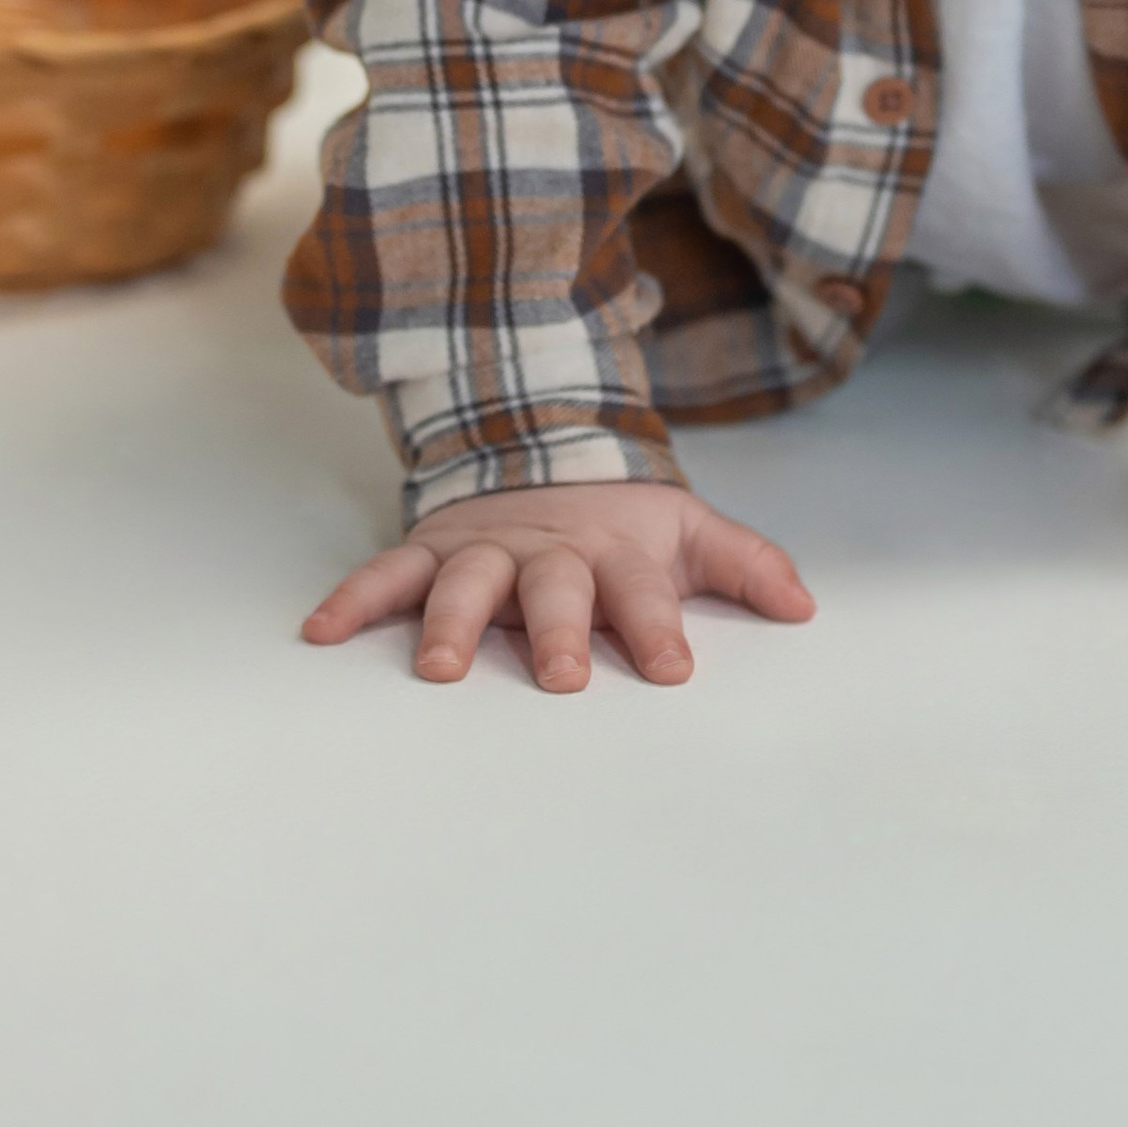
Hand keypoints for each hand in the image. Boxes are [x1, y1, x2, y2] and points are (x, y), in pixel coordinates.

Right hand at [302, 480, 815, 693]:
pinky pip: (388, 574)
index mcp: (616, 551)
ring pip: (467, 581)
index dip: (660, 627)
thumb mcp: (688, 529)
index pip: (645, 591)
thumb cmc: (622, 519)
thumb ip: (745, 566)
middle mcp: (549, 550)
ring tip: (440, 669)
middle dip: (555, 630)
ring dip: (452, 622)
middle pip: (553, 589)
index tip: (674, 669)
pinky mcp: (433, 550)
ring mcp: (485, 549)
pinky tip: (321, 633)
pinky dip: (355, 600)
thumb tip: (806, 606)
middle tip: (559, 676)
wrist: (543, 450)